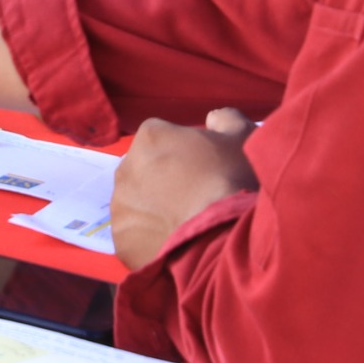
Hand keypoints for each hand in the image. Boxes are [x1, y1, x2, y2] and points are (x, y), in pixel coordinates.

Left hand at [110, 108, 259, 268]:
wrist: (221, 236)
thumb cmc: (231, 180)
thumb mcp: (243, 137)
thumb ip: (225, 120)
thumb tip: (212, 119)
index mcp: (150, 136)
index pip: (163, 137)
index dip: (184, 152)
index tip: (203, 168)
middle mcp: (125, 167)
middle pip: (144, 169)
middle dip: (162, 179)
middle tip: (194, 196)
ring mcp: (120, 206)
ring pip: (137, 203)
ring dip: (154, 209)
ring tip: (185, 223)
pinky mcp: (121, 240)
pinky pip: (135, 235)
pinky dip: (150, 239)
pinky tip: (174, 243)